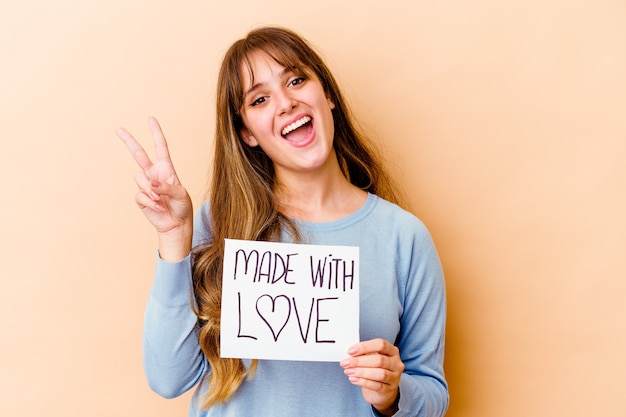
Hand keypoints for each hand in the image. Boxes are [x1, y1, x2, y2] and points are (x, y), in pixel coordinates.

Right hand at [116, 117, 192, 259]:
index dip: (156, 133)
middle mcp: (154, 174)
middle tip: (119, 129)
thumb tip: (152, 183)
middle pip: (139, 155)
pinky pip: (140, 195)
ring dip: (152, 191)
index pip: (161, 147)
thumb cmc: (182, 207)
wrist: (176, 224)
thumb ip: (167, 187)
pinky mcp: (141, 197)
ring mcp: (146, 185)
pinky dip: (150, 202)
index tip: (151, 119)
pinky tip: (158, 207)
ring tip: (162, 201)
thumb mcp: (181, 194)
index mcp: (167, 169)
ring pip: (140, 180)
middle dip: (129, 141)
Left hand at [340, 338, 403, 415]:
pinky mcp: (390, 389)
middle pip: (379, 360)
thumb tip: (350, 354)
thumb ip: (363, 354)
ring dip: (361, 372)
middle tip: (346, 363)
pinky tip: (353, 379)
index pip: (381, 344)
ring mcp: (395, 377)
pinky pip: (377, 386)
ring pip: (380, 374)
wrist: (382, 390)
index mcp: (392, 351)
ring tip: (348, 371)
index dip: (365, 347)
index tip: (350, 351)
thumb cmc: (375, 369)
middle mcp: (396, 363)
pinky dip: (363, 382)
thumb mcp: (371, 358)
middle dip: (359, 361)